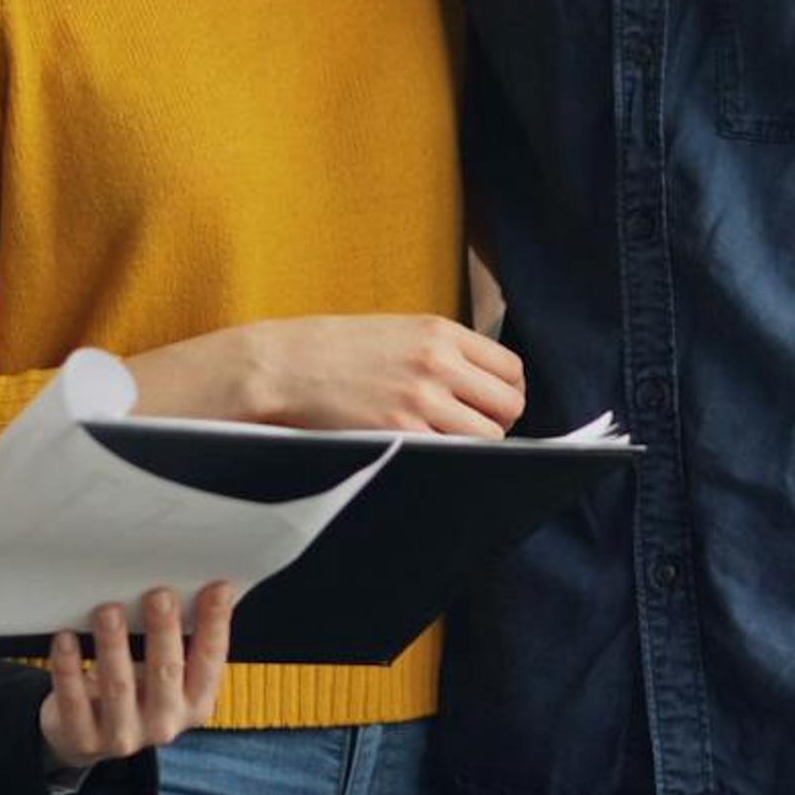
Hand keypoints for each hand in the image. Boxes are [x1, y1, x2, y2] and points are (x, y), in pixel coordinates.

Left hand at [40, 583, 235, 769]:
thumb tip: (198, 585)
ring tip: (108, 611)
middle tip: (160, 595)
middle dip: (163, 631)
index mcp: (194, 703)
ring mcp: (124, 735)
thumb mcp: (163, 675)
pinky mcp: (84, 739)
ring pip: (119, 686)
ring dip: (114, 646)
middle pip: (166, 672)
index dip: (215, 624)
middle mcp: (164, 723)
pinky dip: (69, 670)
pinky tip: (66, 640)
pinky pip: (74, 702)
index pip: (210, 660)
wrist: (87, 739)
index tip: (217, 588)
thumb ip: (178, 642)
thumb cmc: (133, 692)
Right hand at [147, 314, 525, 436]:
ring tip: (442, 444)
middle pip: (508, 407)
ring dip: (473, 447)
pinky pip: (453, 458)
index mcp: (440, 332)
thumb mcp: (396, 331)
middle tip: (467, 430)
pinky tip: (425, 455)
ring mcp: (421, 400)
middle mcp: (438, 362)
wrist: (283, 366)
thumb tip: (483, 387)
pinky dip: (448, 462)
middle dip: (495, 422)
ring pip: (488, 438)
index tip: (488, 405)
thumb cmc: (335, 351)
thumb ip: (442, 352)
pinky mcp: (401, 432)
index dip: (504, 393)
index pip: (511, 369)